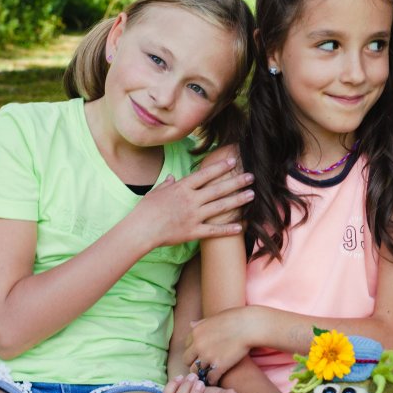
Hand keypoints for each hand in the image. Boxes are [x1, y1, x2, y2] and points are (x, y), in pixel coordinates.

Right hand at [127, 158, 253, 247]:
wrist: (141, 230)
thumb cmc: (145, 210)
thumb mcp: (156, 192)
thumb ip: (167, 185)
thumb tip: (172, 178)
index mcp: (182, 188)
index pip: (205, 174)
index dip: (220, 167)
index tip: (233, 161)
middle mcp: (191, 200)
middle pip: (218, 189)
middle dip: (236, 182)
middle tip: (251, 177)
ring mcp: (193, 216)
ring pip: (220, 207)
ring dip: (237, 200)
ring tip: (251, 195)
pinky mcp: (193, 231)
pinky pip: (214, 231)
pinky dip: (228, 229)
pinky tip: (241, 227)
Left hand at [182, 307, 255, 384]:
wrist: (249, 325)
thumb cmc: (235, 318)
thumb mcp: (214, 318)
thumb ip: (201, 323)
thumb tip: (191, 324)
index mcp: (195, 332)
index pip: (186, 347)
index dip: (193, 351)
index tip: (200, 355)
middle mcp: (198, 345)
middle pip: (188, 361)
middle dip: (194, 363)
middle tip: (202, 366)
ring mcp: (208, 357)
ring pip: (197, 371)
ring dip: (202, 373)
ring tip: (208, 376)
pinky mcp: (219, 366)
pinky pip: (210, 378)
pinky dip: (212, 381)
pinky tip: (216, 380)